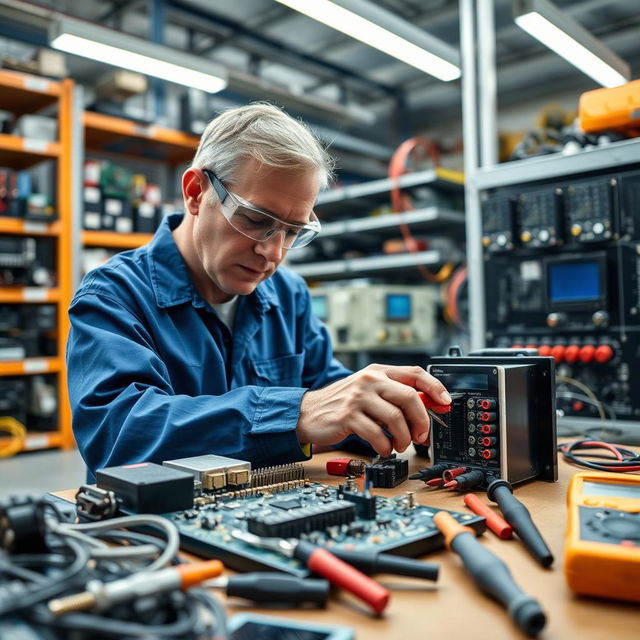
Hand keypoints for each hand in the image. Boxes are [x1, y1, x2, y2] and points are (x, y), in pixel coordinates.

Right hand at [297, 364, 450, 457]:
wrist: (308, 413)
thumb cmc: (342, 404)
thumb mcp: (369, 392)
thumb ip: (394, 396)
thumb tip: (428, 407)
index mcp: (378, 372)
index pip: (415, 372)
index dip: (435, 387)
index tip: (445, 402)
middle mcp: (369, 380)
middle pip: (411, 397)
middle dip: (422, 421)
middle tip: (421, 436)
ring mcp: (358, 397)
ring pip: (396, 419)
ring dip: (404, 438)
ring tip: (398, 445)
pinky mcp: (348, 416)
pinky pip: (378, 435)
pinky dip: (385, 447)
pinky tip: (383, 449)